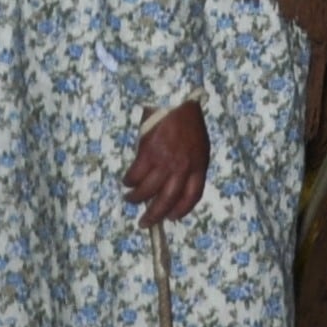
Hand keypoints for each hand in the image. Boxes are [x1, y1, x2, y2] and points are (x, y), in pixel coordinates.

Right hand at [124, 102, 209, 227]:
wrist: (177, 103)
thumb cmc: (188, 124)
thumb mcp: (199, 148)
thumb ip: (190, 166)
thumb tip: (175, 184)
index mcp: (199, 166)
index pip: (192, 196)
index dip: (181, 210)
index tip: (171, 217)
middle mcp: (183, 168)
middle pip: (169, 199)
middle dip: (155, 214)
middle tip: (145, 223)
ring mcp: (165, 162)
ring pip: (148, 190)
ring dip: (136, 199)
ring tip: (130, 200)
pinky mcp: (148, 154)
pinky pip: (135, 175)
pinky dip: (129, 182)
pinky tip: (127, 183)